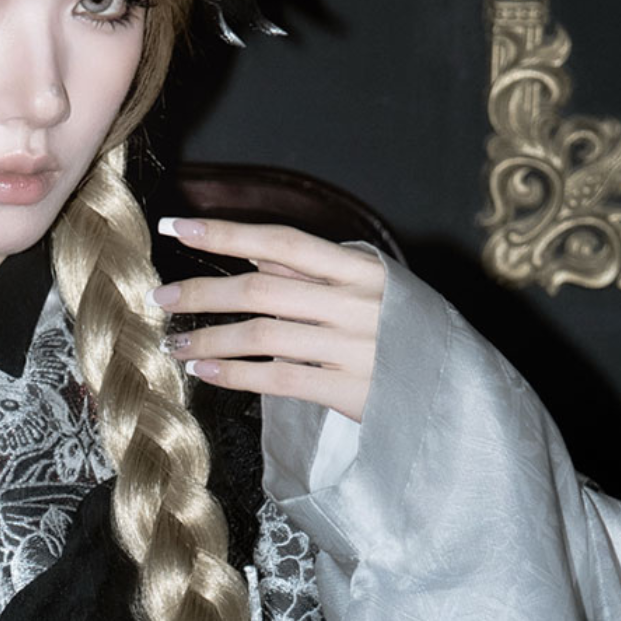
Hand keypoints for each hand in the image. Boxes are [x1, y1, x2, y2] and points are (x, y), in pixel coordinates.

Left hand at [152, 217, 385, 422]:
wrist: (461, 394)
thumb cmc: (408, 336)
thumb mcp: (371, 292)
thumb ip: (314, 275)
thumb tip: (257, 256)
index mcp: (362, 270)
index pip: (283, 241)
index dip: (226, 233)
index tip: (176, 226)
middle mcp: (358, 303)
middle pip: (262, 290)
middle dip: (202, 292)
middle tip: (158, 298)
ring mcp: (354, 348)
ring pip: (264, 336)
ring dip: (210, 339)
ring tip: (173, 344)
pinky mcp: (350, 392)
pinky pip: (278, 380)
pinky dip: (235, 375)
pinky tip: (204, 373)